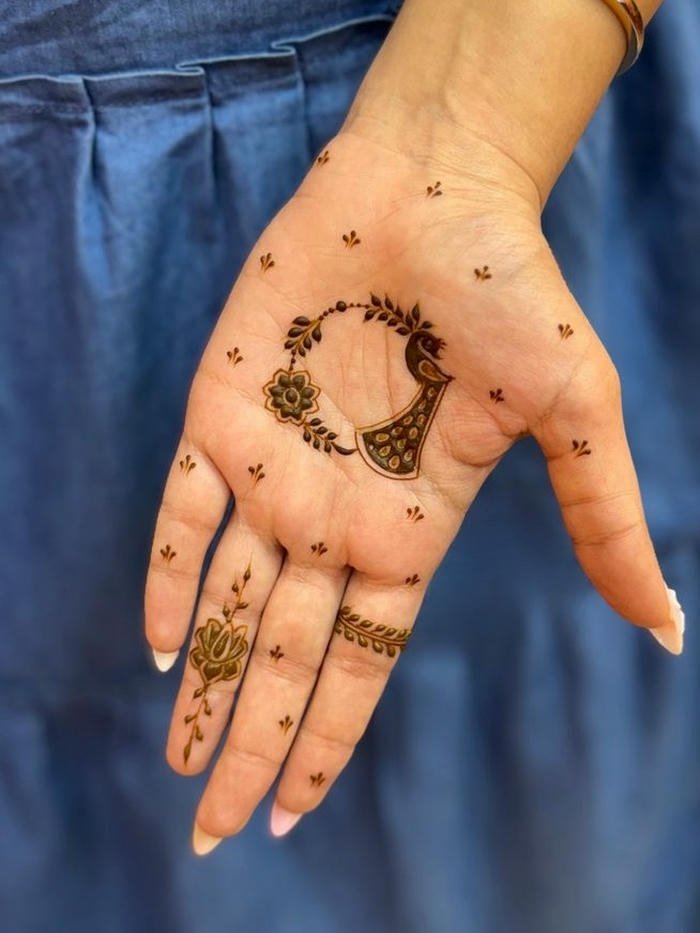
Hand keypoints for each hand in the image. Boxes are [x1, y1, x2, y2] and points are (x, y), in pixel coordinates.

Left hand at [144, 125, 681, 851]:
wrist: (429, 194)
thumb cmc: (507, 292)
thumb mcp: (574, 413)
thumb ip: (603, 519)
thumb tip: (675, 629)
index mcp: (410, 531)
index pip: (363, 663)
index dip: (326, 739)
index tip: (289, 815)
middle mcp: (336, 516)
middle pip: (289, 656)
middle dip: (253, 742)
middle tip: (212, 834)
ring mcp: (274, 470)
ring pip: (229, 601)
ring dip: (206, 685)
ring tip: (180, 768)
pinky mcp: (223, 414)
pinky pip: (181, 513)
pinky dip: (166, 577)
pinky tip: (160, 649)